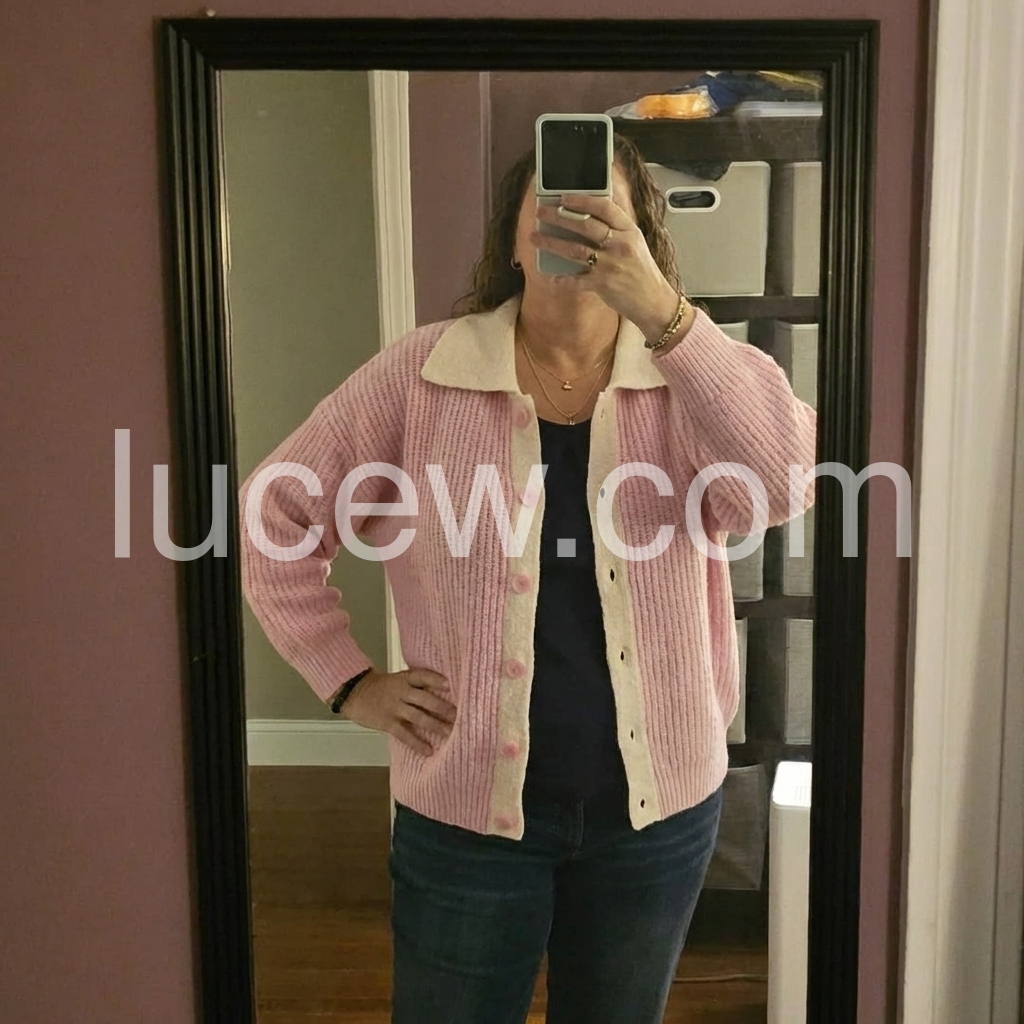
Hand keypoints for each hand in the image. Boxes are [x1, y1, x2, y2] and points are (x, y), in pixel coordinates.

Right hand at [339, 668, 455, 755]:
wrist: (356, 693)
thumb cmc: (382, 687)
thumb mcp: (398, 679)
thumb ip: (415, 685)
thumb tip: (441, 691)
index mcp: (404, 679)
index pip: (422, 676)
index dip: (436, 680)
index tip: (450, 686)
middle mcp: (401, 692)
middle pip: (425, 699)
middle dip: (443, 708)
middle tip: (459, 716)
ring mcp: (394, 708)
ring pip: (418, 716)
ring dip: (435, 725)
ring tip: (450, 733)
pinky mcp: (388, 723)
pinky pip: (404, 734)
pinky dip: (417, 743)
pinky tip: (428, 750)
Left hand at [531, 193, 685, 343]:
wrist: (654, 301)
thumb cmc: (642, 272)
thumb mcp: (635, 243)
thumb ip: (616, 229)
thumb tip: (591, 213)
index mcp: (629, 231)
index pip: (604, 208)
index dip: (582, 200)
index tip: (564, 196)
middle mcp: (620, 246)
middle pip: (585, 226)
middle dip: (559, 217)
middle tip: (541, 212)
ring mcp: (610, 266)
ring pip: (575, 250)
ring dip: (552, 243)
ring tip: (535, 238)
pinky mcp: (603, 285)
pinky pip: (576, 280)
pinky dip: (562, 279)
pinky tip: (550, 277)